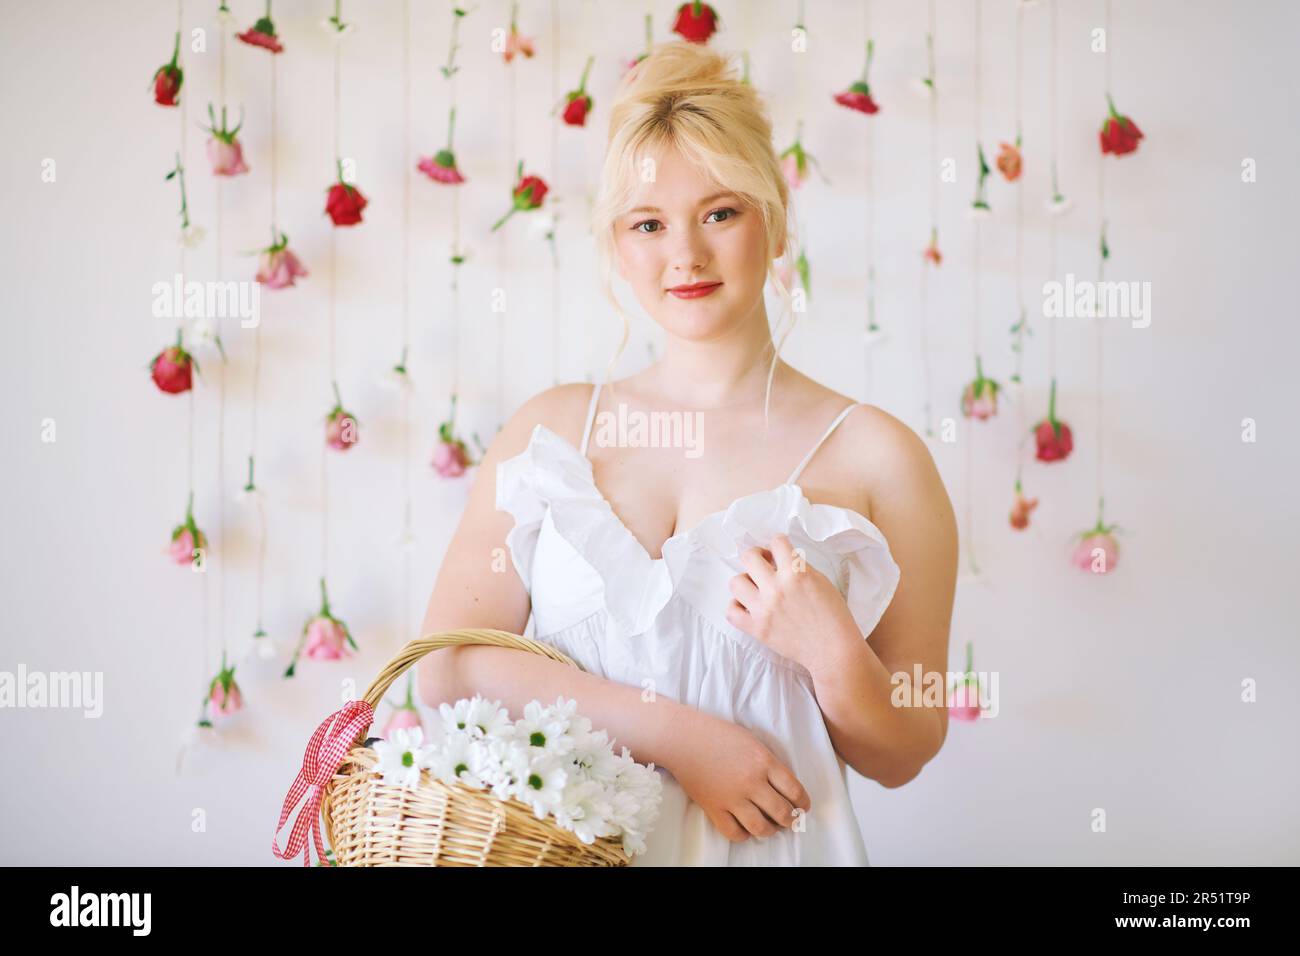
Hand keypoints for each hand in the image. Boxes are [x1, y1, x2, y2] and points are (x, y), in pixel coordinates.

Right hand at [661, 705, 811, 841]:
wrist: (684, 739)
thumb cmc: (718, 734)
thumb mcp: (752, 741)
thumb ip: (768, 762)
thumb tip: (781, 785)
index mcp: (764, 761)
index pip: (795, 790)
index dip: (803, 803)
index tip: (803, 807)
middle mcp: (752, 782)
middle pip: (782, 812)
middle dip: (790, 820)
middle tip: (790, 821)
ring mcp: (732, 797)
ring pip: (761, 827)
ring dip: (769, 830)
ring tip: (769, 827)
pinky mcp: (714, 808)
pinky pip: (734, 832)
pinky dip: (743, 834)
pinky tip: (744, 828)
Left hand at [725, 532, 858, 673]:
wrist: (833, 650)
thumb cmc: (832, 615)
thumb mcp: (821, 581)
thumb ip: (798, 567)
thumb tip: (778, 559)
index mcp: (796, 573)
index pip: (777, 542)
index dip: (778, 544)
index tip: (779, 551)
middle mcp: (776, 588)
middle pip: (749, 557)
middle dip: (757, 556)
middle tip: (764, 564)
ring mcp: (763, 609)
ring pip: (735, 582)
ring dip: (745, 581)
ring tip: (756, 587)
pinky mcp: (756, 629)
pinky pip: (731, 611)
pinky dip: (738, 607)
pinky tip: (749, 606)